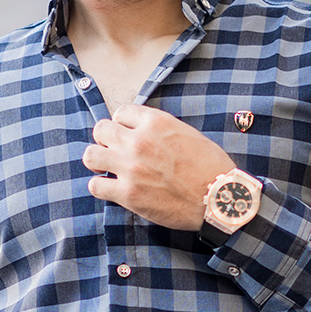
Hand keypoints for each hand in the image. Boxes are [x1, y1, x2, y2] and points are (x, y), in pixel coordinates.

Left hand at [83, 104, 232, 229]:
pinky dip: (101, 187)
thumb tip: (147, 133)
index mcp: (156, 122)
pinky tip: (112, 189)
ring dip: (98, 161)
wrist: (219, 199)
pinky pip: (95, 186)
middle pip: (101, 130)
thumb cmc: (211, 168)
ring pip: (91, 155)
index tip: (127, 134)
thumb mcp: (189, 134)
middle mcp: (139, 141)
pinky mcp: (128, 194)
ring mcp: (131, 167)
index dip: (123, 124)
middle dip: (106, 140)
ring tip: (108, 168)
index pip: (121, 112)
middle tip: (114, 152)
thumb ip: (162, 130)